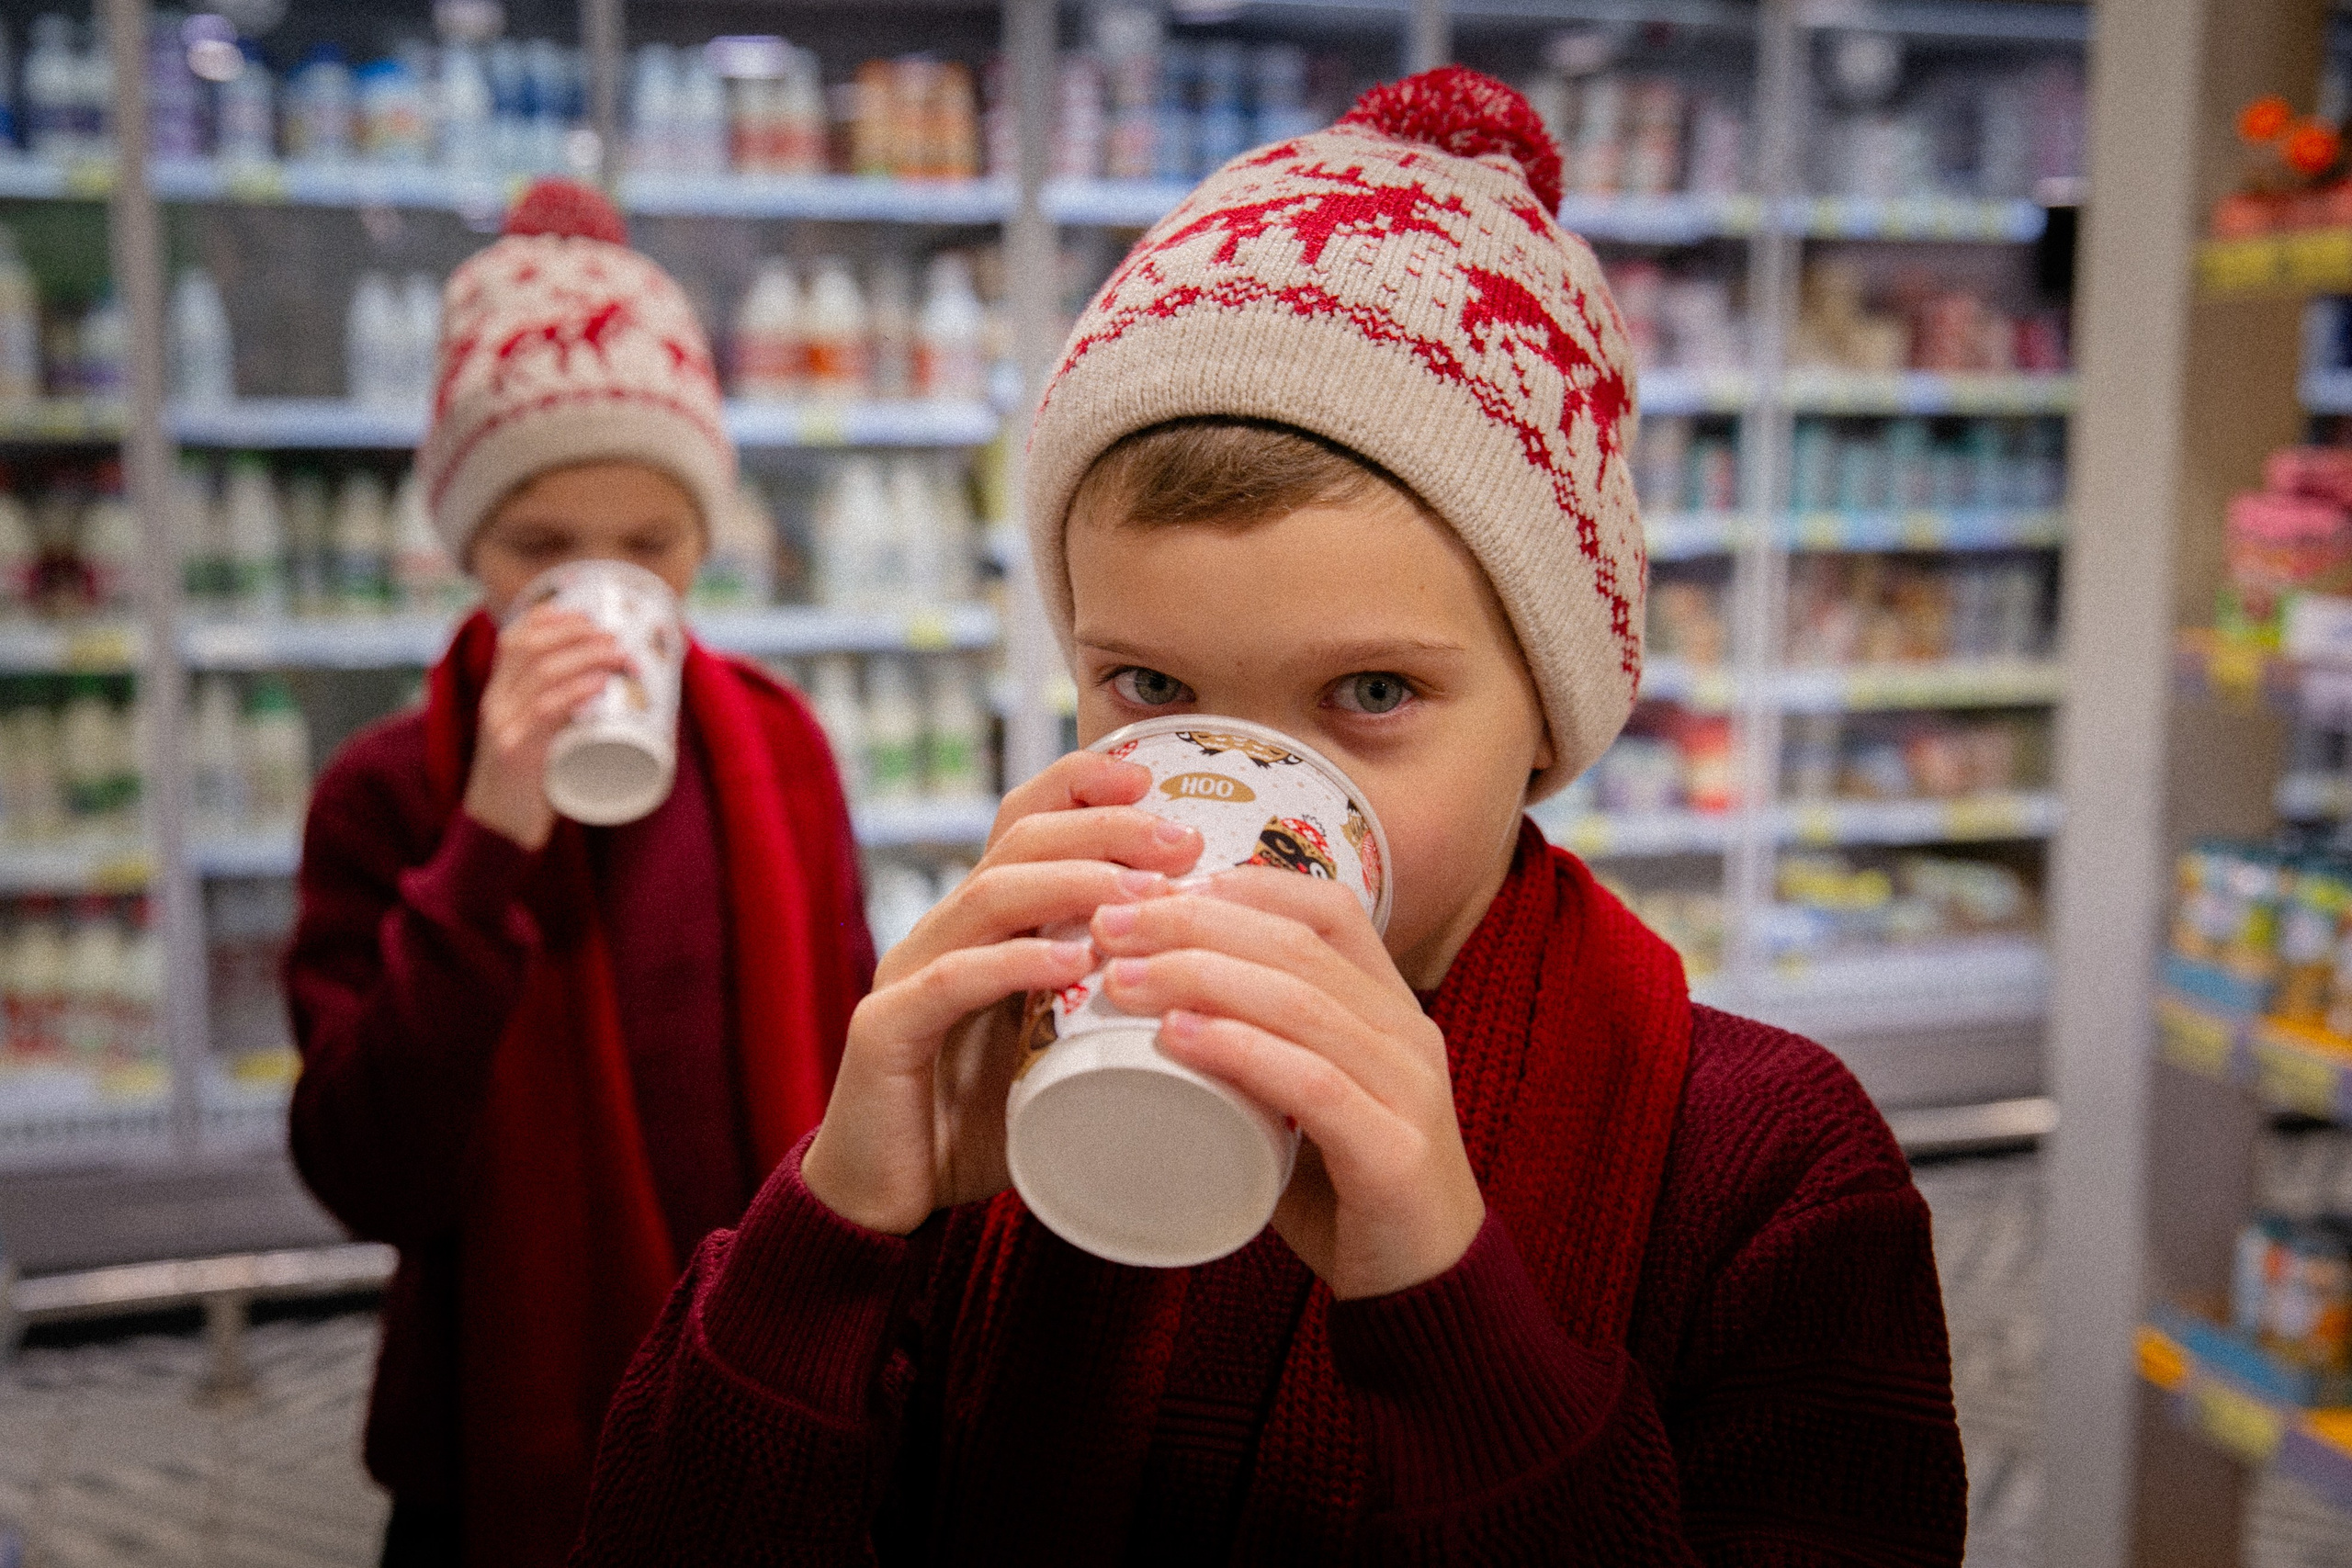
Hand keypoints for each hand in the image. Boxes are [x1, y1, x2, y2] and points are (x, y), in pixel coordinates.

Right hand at [462, 606, 632, 850]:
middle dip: (579, 634)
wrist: (499, 832)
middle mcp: (495, 703)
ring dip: (588, 657)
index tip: (592, 618)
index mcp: (498, 694)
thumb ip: (562, 713)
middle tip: (618, 640)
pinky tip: (599, 683)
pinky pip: (544, 712)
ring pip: (542, 673)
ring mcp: (502, 727)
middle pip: (531, 647)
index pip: (515, 638)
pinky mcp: (515, 754)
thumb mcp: (540, 737)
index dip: (554, 619)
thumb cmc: (530, 783)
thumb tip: (614, 689)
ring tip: (620, 656)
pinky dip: (575, 692)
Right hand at [800, 750, 1204, 1235]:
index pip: (1024, 823)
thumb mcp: (1063, 1050)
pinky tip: (1072, 962)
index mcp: (981, 927)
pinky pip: (951, 980)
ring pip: (989, 896)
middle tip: (1180, 841)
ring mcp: (907, 976)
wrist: (890, 1207)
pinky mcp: (884, 1032)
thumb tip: (1214, 974)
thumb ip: (1112, 1005)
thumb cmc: (987, 1126)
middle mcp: (941, 933)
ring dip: (1073, 883)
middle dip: (1103, 828)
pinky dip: (1015, 963)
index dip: (1081, 787)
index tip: (1154, 783)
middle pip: (1017, 842)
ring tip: (1145, 893)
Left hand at [1088, 868, 1484, 1299]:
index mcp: (1391, 1008)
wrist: (1425, 1290)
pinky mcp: (1394, 1154)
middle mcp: (1407, 1034)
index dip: (1240, 886)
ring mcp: (1408, 1091)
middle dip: (1194, 923)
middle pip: (1297, 945)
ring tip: (1121, 980)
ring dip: (1200, 978)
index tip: (1154, 891)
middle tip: (1110, 927)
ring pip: (1302, 1003)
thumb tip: (1146, 1009)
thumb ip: (1254, 1053)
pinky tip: (1182, 1038)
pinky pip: (1314, 1085)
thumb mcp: (1303, 1100)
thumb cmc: (1344, 1189)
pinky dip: (1243, 1051)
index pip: (1326, 909)